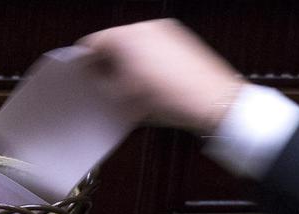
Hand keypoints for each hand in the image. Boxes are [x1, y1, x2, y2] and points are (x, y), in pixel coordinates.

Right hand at [78, 19, 246, 133]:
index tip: (85, 74)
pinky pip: (153, 46)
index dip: (85, 61)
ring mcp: (165, 31)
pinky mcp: (180, 38)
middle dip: (108, 62)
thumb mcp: (124, 98)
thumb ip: (102, 82)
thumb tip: (96, 76)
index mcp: (125, 38)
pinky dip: (147, 60)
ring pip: (134, 44)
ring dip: (128, 61)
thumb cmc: (172, 100)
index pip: (92, 43)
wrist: (214, 102)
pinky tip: (152, 83)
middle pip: (114, 42)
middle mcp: (144, 28)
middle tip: (108, 84)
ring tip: (133, 87)